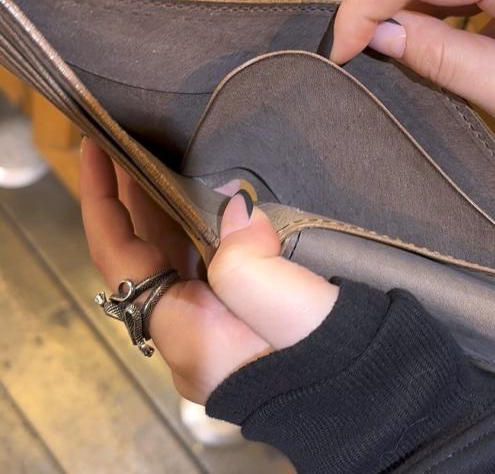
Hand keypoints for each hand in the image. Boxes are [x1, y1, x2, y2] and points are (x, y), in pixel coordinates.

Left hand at [80, 139, 337, 403]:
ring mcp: (207, 327)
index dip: (102, 201)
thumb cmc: (324, 354)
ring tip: (154, 164)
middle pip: (138, 257)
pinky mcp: (231, 318)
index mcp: (184, 332)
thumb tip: (236, 210)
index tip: (95, 150)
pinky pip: (195, 265)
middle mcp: (184, 332)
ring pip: (166, 261)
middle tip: (125, 147)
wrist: (360, 386)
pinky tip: (196, 200)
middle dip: (128, 201)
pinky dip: (188, 228)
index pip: (119, 260)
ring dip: (156, 212)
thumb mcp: (285, 306)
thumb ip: (246, 257)